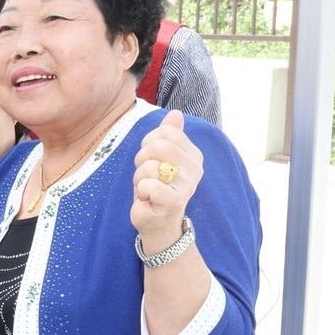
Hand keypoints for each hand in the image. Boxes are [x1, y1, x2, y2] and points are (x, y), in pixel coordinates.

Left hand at [132, 109, 201, 247]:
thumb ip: (169, 135)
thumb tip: (176, 113)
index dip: (149, 143)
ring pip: (149, 165)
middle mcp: (195, 168)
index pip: (165, 132)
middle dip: (142, 159)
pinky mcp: (174, 201)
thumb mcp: (160, 158)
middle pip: (158, 145)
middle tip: (147, 174)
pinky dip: (141, 191)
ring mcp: (186, 185)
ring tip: (148, 189)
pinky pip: (148, 185)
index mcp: (193, 154)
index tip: (151, 158)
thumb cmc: (157, 187)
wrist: (158, 221)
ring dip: (140, 178)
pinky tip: (148, 199)